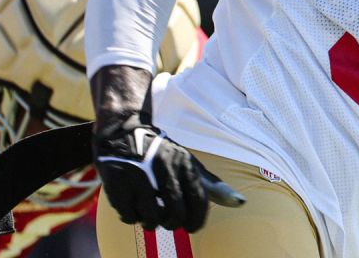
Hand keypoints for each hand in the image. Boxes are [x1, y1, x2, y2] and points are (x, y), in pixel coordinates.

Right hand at [93, 111, 243, 231]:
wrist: (123, 132)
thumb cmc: (162, 155)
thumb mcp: (188, 164)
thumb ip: (212, 186)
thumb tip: (241, 203)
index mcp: (184, 163)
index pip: (199, 201)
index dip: (197, 220)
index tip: (192, 227)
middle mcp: (163, 168)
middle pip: (175, 213)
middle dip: (174, 224)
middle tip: (170, 222)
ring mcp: (138, 176)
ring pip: (151, 218)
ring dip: (152, 223)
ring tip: (151, 215)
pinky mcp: (117, 184)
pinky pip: (129, 216)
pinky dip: (132, 217)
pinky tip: (134, 208)